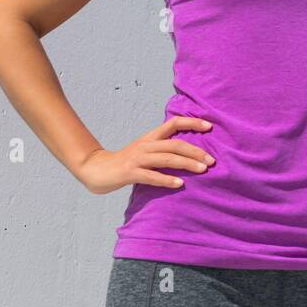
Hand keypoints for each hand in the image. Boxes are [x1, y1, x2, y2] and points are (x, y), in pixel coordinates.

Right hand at [76, 116, 215, 194]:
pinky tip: (179, 184)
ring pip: (166, 159)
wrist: (95, 169)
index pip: (173, 123)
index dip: (192, 123)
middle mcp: (145, 145)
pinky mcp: (130, 173)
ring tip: (203, 169)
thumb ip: (162, 150)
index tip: (209, 126)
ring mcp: (137, 159)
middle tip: (212, 160)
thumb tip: (188, 153)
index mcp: (150, 138)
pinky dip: (166, 180)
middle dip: (195, 151)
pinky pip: (151, 176)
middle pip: (174, 144)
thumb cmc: (125, 162)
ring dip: (186, 163)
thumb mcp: (145, 151)